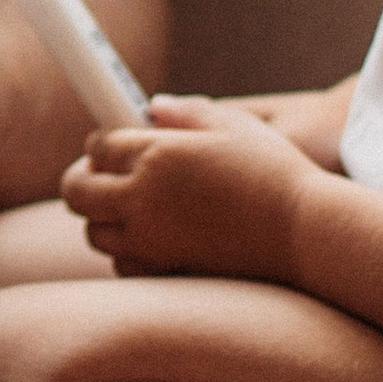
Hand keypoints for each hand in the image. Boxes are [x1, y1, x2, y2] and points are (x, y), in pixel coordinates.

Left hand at [60, 92, 321, 281]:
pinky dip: (126, 253)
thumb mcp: (234, 124)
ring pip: (94, 233)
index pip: (98, 146)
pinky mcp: (166, 272)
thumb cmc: (275, 172)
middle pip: (77, 190)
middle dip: (82, 179)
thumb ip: (186, 111)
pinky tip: (149, 239)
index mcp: (157, 155)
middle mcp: (143, 199)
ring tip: (128, 206)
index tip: (111, 144)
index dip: (101, 143)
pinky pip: (123, 266)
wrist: (305, 233)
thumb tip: (150, 109)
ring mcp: (151, 242)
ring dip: (102, 217)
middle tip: (101, 175)